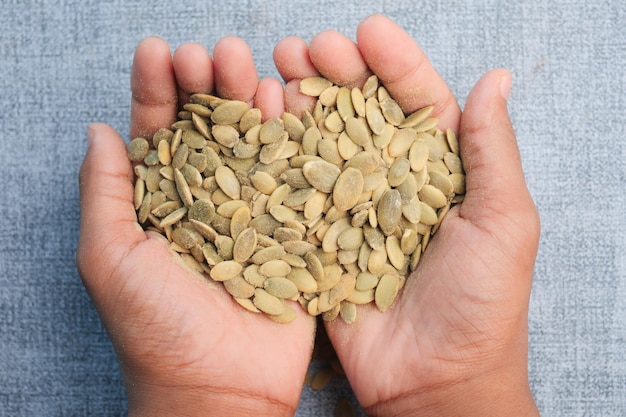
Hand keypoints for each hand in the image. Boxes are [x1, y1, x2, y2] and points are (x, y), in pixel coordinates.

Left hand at [77, 37, 314, 416]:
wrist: (222, 388)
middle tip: (207, 53)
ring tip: (242, 60)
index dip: (156, 90)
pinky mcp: (292, 225)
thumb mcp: (110, 259)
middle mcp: (208, 198)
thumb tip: (99, 129)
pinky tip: (282, 100)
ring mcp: (253, 208)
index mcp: (161, 201)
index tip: (158, 52)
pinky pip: (292, 172)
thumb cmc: (156, 330)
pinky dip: (289, 134)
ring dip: (246, 96)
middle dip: (205, 84)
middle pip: (208, 127)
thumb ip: (105, 193)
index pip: (158, 132)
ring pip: (251, 140)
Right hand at [274, 15, 540, 416]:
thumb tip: (496, 78)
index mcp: (440, 170)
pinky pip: (296, 190)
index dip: (394, 63)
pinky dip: (277, 154)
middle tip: (309, 45)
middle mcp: (392, 180)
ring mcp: (351, 207)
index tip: (368, 30)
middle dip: (337, 73)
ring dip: (301, 102)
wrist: (435, 379)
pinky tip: (261, 121)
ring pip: (324, 142)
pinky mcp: (318, 237)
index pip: (416, 101)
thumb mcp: (504, 222)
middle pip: (362, 113)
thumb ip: (491, 150)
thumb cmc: (482, 305)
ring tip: (277, 66)